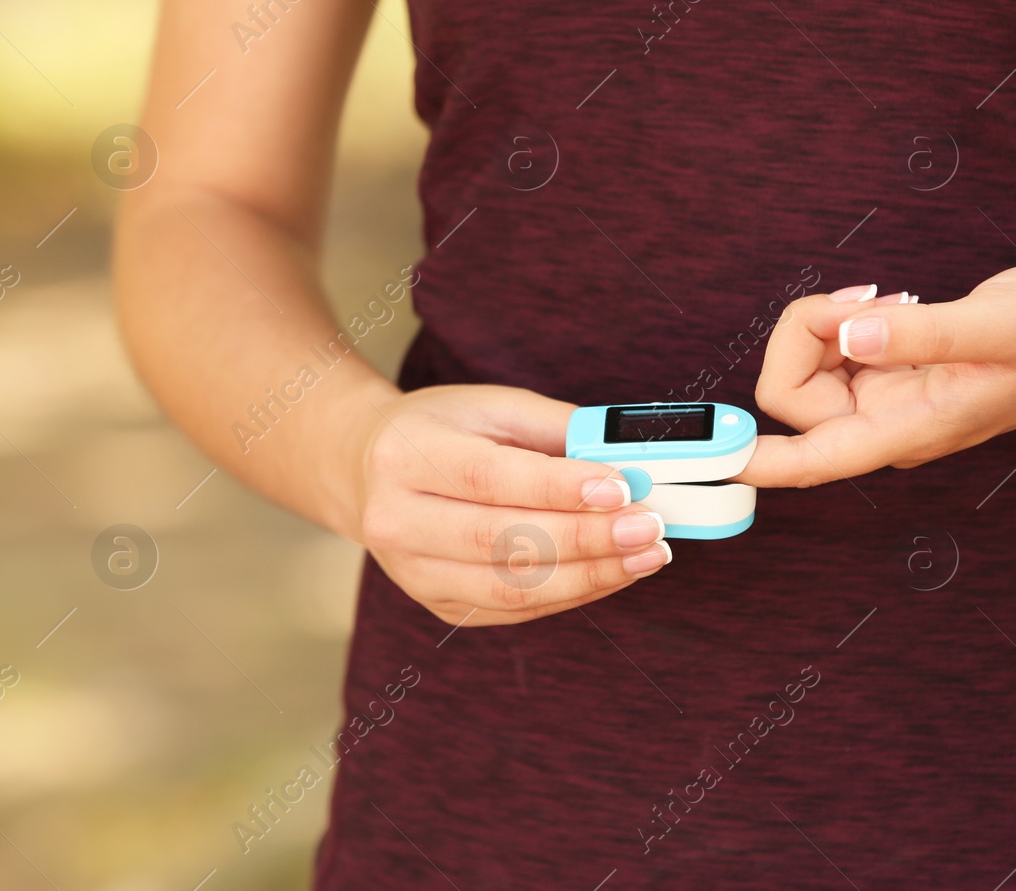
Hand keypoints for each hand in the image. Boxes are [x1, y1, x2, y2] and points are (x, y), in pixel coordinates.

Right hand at [337, 384, 671, 626]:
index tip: (622, 488)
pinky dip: (570, 593)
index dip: (559, 488)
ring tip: (645, 555)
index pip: (489, 479)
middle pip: (501, 540)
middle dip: (586, 537)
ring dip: (589, 575)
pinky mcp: (435, 603)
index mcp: (405, 456)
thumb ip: (557, 430)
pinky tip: (610, 573)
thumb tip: (629, 462)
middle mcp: (396, 518)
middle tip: (649, 527)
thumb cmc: (440, 431)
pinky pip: (511, 609)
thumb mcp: (490, 406)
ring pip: (509, 587)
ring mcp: (412, 570)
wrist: (366, 469)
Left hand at [740, 262, 1015, 487]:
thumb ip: (920, 336)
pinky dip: (841, 318)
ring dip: (825, 322)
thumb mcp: (996, 327)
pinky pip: (829, 346)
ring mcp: (881, 396)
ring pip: (804, 365)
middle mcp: (882, 422)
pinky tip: (890, 306)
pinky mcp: (885, 368)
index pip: (809, 461)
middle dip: (806, 335)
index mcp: (905, 432)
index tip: (702, 455)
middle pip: (789, 395)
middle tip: (865, 302)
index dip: (749, 461)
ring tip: (888, 303)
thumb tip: (850, 337)